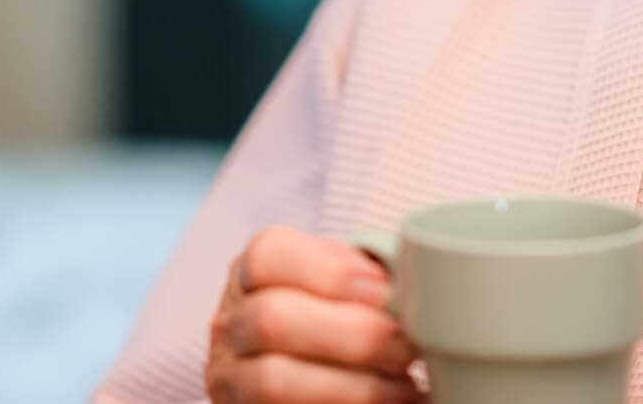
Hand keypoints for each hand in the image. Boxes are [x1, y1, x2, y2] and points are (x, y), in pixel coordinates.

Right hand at [206, 225, 421, 402]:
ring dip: (353, 386)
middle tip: (407, 347)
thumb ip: (362, 276)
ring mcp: (231, 379)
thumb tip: (412, 277)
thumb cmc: (335, 320)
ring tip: (404, 386)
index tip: (383, 290)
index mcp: (251, 275)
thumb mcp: (339, 288)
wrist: (307, 371)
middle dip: (353, 335)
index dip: (330, 272)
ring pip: (274, 381)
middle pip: (273, 320)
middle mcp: (229, 325)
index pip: (268, 256)